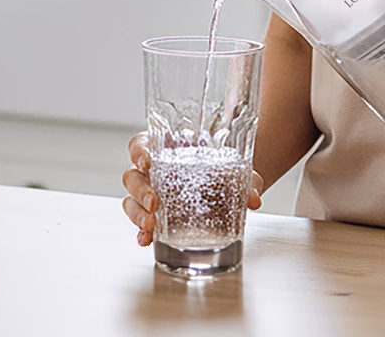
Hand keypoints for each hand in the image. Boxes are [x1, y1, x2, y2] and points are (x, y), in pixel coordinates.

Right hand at [121, 132, 264, 246]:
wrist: (226, 187)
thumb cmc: (221, 170)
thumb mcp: (235, 170)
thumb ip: (247, 180)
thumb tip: (254, 199)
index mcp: (166, 148)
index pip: (141, 144)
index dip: (140, 151)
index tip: (148, 160)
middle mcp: (153, 170)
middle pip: (132, 176)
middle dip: (140, 190)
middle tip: (154, 202)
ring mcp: (150, 192)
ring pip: (130, 200)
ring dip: (137, 213)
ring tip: (151, 225)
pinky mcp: (153, 215)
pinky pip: (139, 222)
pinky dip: (141, 232)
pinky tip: (146, 240)